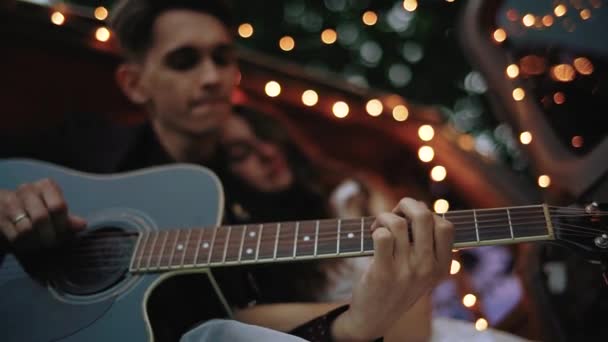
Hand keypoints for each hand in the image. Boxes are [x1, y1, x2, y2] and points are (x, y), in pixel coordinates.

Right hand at [0, 178, 85, 252]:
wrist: (5, 212)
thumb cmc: (37, 211)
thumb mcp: (55, 214)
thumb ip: (68, 220)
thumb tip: (82, 225)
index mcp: (46, 186)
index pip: (58, 207)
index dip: (61, 225)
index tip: (62, 234)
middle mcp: (27, 189)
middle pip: (42, 218)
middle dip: (49, 236)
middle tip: (51, 244)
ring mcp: (10, 201)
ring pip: (26, 228)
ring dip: (36, 242)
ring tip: (40, 245)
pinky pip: (14, 236)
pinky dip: (23, 245)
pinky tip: (27, 245)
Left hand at [331, 197, 453, 340]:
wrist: (376, 317)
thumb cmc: (399, 285)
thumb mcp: (423, 270)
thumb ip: (427, 243)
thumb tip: (419, 207)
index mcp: (442, 267)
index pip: (446, 226)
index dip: (428, 214)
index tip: (412, 221)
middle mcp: (427, 268)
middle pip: (423, 216)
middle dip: (405, 205)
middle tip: (394, 214)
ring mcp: (406, 271)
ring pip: (397, 223)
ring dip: (384, 217)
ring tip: (378, 227)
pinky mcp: (383, 273)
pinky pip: (382, 236)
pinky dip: (375, 230)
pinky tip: (372, 236)